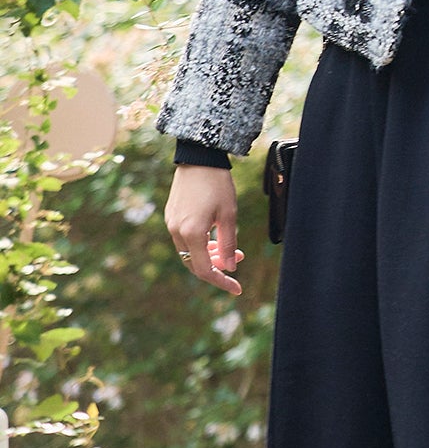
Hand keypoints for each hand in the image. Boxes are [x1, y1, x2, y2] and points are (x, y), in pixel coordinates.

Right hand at [165, 166, 243, 296]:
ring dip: (210, 255)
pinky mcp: (171, 216)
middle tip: (239, 260)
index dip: (222, 281)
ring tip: (230, 249)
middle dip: (217, 267)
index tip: (237, 288)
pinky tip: (215, 238)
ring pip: (190, 252)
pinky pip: (185, 239)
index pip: (205, 269)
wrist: (198, 158)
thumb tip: (230, 268)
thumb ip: (229, 244)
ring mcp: (171, 223)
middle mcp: (176, 231)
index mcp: (191, 233)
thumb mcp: (229, 216)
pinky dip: (201, 245)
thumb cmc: (218, 185)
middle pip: (195, 263)